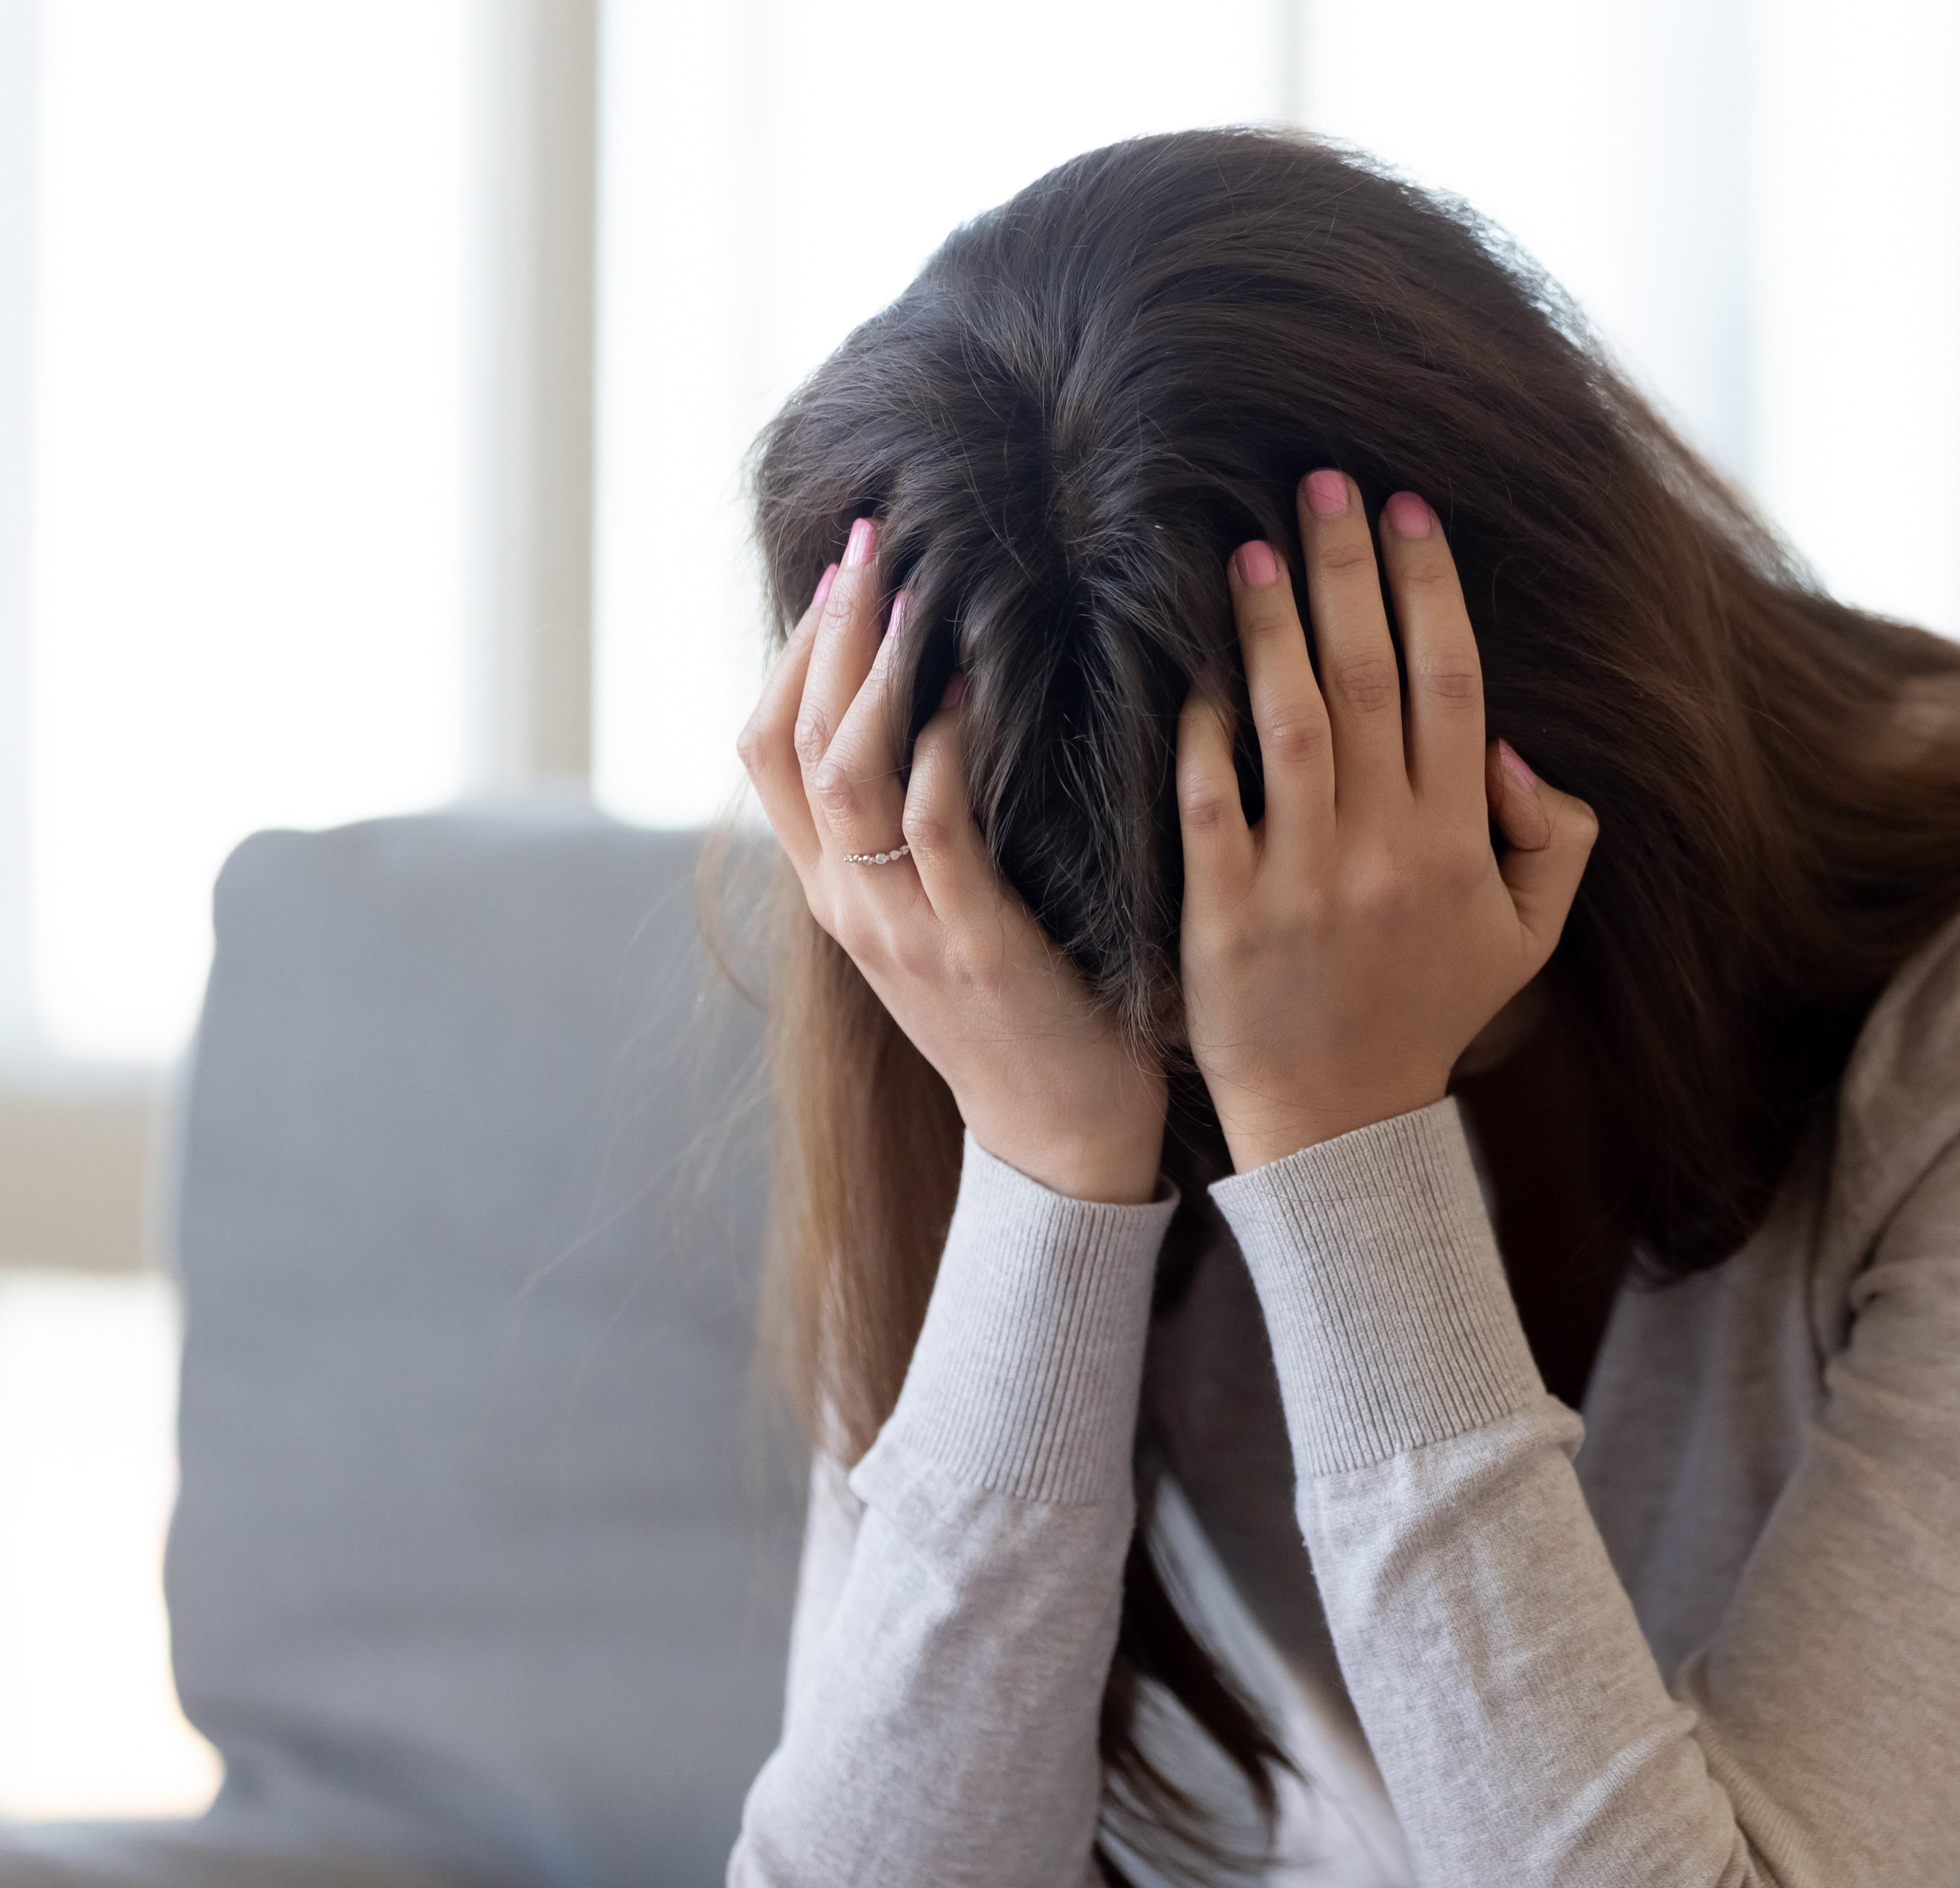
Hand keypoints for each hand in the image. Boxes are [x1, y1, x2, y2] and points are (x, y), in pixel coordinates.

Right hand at [738, 519, 1168, 1203]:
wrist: (1059, 1140)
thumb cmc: (1025, 1014)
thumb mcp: (946, 916)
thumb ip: (923, 834)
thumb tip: (937, 722)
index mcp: (835, 892)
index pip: (765, 751)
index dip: (791, 653)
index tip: (836, 570)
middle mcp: (849, 903)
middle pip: (794, 740)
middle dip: (826, 634)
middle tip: (868, 541)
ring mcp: (903, 927)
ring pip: (848, 774)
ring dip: (874, 673)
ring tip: (908, 588)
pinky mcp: (974, 947)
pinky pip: (936, 832)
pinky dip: (942, 752)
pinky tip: (966, 691)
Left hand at [1176, 472, 1597, 1171]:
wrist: (1340, 1124)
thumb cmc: (1429, 1013)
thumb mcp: (1528, 937)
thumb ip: (1556, 840)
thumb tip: (1518, 750)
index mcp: (1460, 842)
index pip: (1452, 686)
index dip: (1430, 590)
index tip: (1408, 510)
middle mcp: (1388, 849)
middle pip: (1371, 679)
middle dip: (1348, 569)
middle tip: (1322, 481)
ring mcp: (1304, 881)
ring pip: (1292, 724)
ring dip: (1271, 624)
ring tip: (1249, 546)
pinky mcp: (1225, 916)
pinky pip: (1211, 802)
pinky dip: (1200, 731)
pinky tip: (1189, 664)